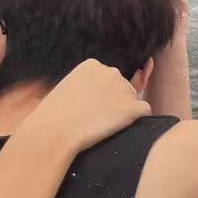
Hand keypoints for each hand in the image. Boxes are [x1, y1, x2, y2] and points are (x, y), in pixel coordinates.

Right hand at [20, 58, 145, 157]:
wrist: (54, 132)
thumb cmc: (53, 116)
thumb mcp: (67, 89)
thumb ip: (85, 86)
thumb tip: (97, 96)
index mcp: (93, 65)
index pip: (107, 79)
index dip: (101, 96)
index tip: (89, 107)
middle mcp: (111, 71)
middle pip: (122, 88)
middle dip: (114, 102)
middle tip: (94, 118)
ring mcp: (124, 88)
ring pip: (132, 101)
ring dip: (123, 112)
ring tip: (101, 125)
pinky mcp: (133, 107)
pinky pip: (143, 111)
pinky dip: (135, 120)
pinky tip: (118, 128)